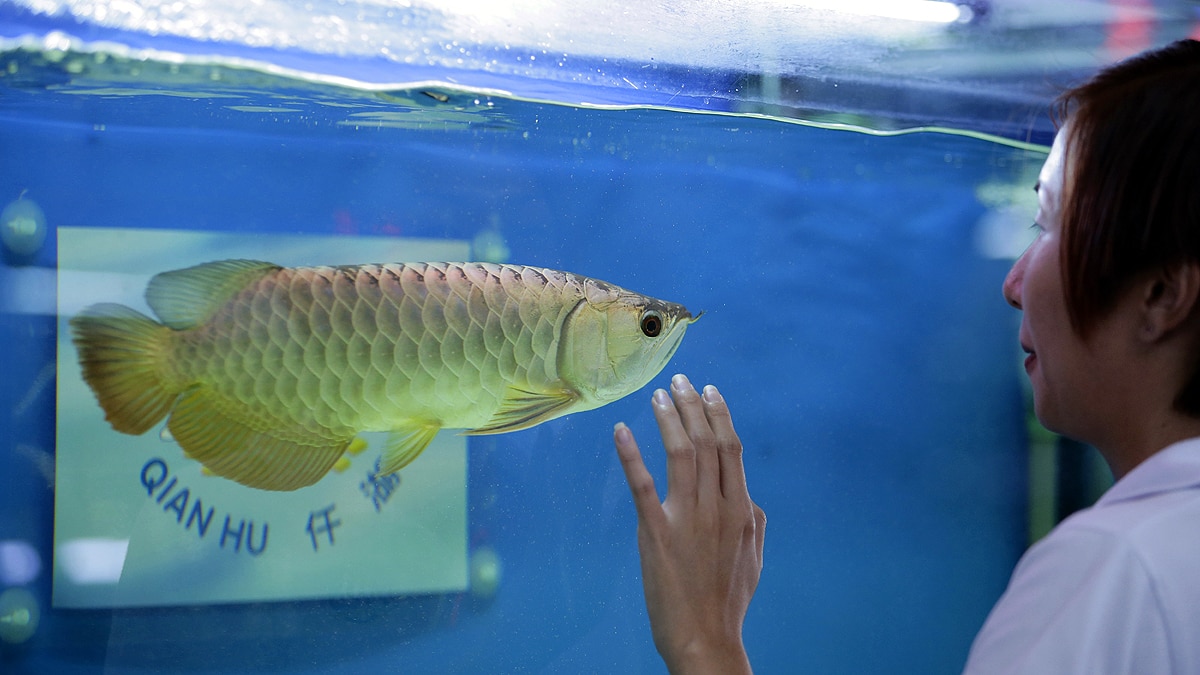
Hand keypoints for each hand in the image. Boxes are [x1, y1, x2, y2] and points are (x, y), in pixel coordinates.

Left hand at [614, 374, 765, 674]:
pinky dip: (631, 454)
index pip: (731, 448)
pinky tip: (621, 431)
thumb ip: (755, 523)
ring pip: (681, 453)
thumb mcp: (755, 557)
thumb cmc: (729, 600)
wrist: (706, 636)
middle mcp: (718, 506)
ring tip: (658, 395)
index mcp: (742, 508)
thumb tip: (752, 499)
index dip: (719, 415)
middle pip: (707, 442)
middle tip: (680, 380)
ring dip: (668, 418)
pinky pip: (642, 484)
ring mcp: (688, 517)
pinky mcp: (657, 531)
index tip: (710, 391)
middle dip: (694, 405)